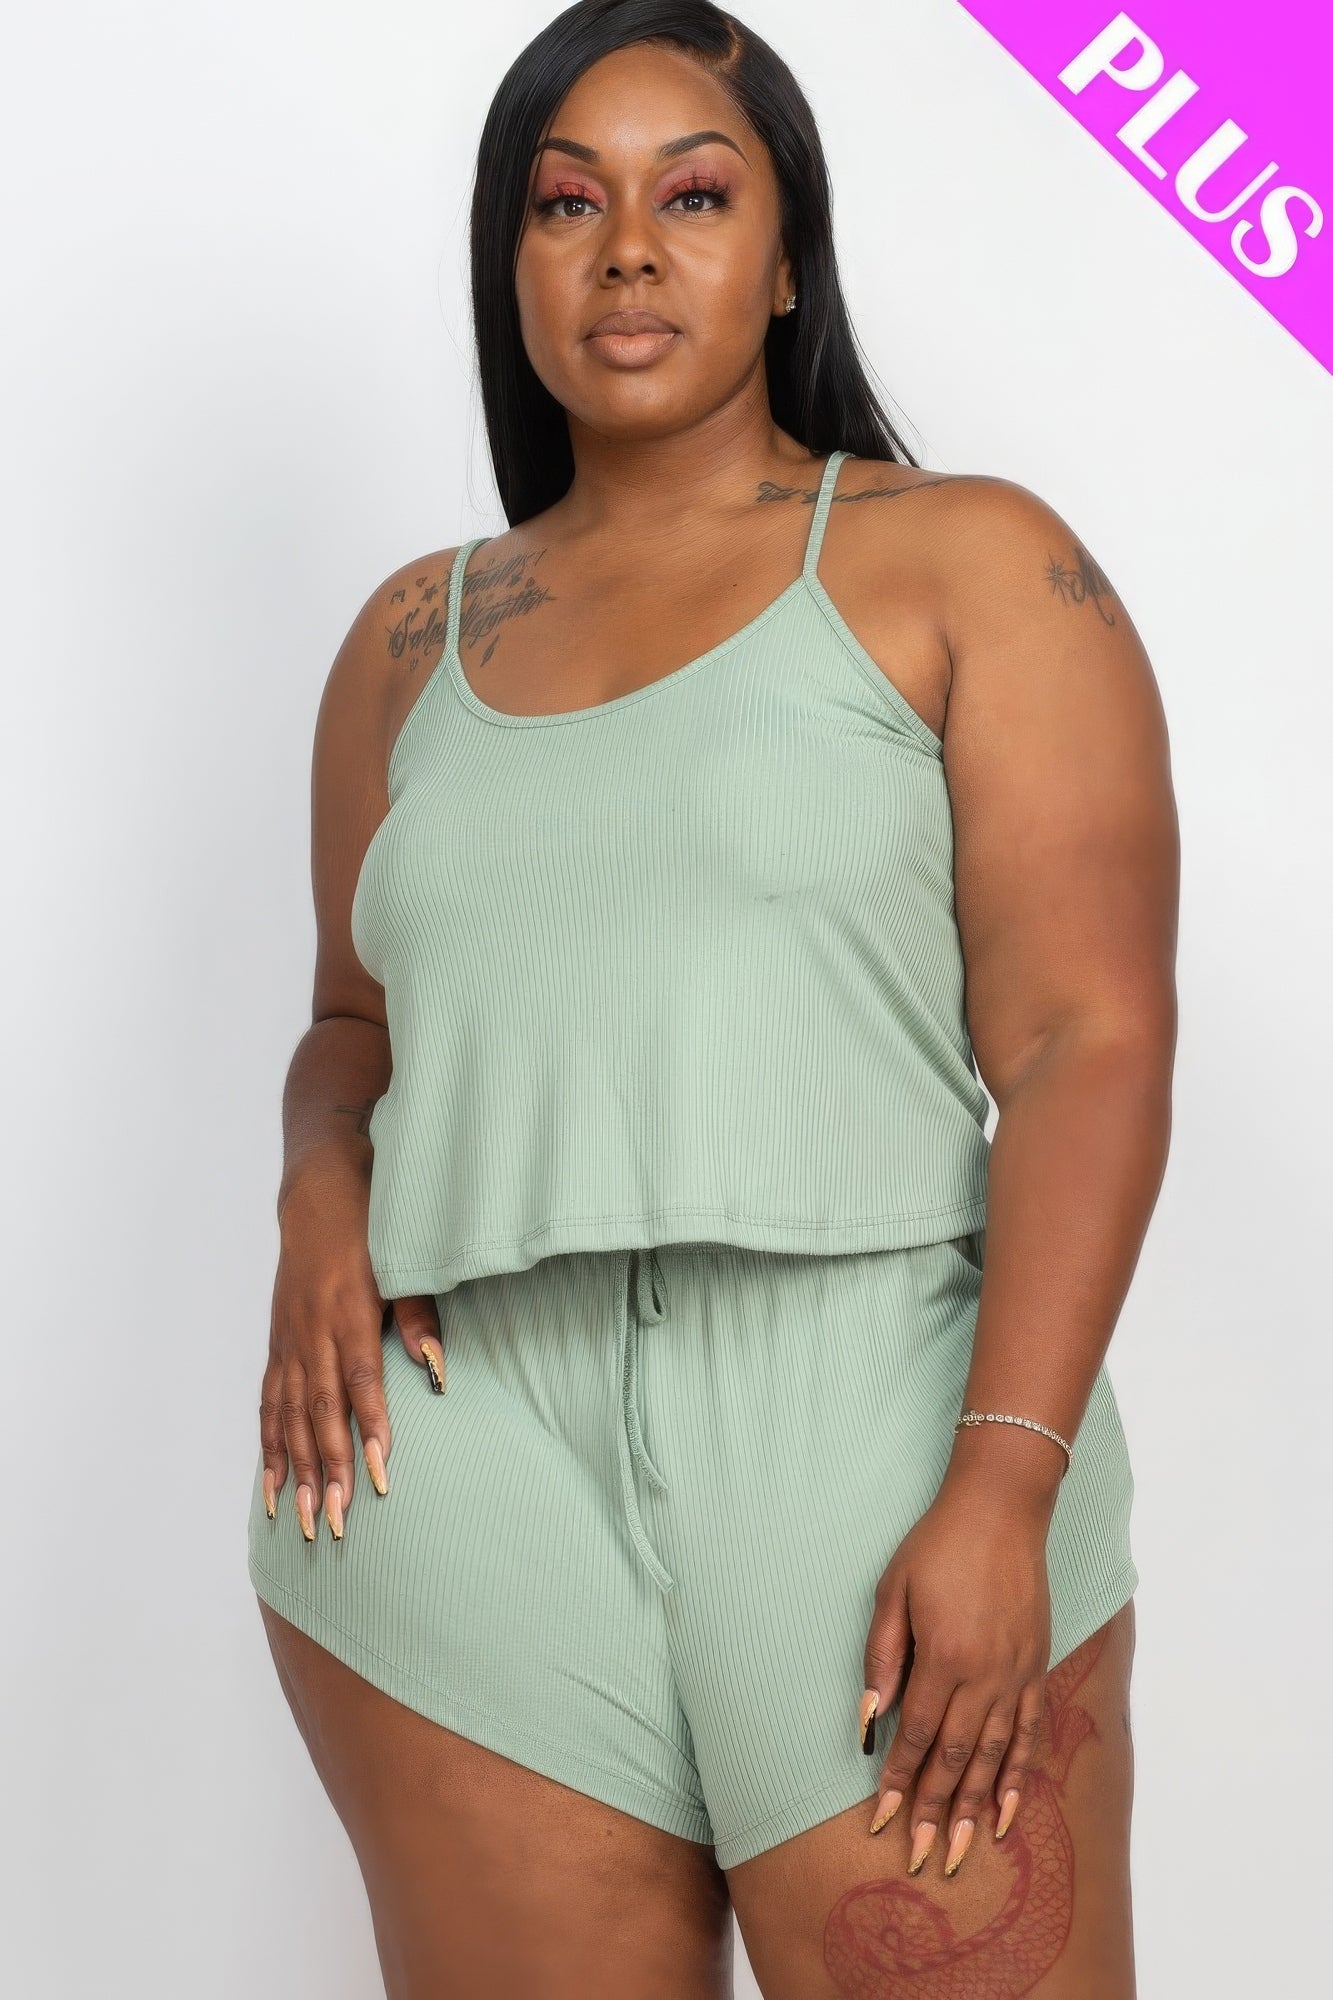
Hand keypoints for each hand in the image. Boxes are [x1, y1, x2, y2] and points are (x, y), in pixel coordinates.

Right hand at [257, 1166, 445, 1539]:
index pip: (361, 1382)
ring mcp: (290, 1341)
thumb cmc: (372, 1229)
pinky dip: (269, 1447)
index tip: (378, 1475)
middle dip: (329, 1469)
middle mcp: (313, 1332)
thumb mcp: (402, 1262)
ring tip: (303, 1519)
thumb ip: (418, 1315)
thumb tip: (437, 1368)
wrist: (319, 1195)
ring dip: (296, 1471)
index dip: (368, 1428)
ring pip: (288, 1416)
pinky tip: (273, 1486)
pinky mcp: (277, 1346)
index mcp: (348, 1312)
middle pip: (320, 1411)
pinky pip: (268, 1405)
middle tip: (335, 1521)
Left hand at [861, 1469, 1052, 1877]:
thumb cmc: (936, 1545)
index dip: (899, 1782)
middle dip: (936, 1812)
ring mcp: (1017, 1674)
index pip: (918, 1736)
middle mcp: (986, 1675)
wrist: (1001, 1509)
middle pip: (957, 1758)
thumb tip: (871, 1719)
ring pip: (995, 1757)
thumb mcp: (892, 1591)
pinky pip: (1029, 1734)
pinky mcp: (1036, 1667)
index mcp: (945, 1657)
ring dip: (975, 1808)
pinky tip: (1006, 1811)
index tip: (883, 1821)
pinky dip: (1018, 1776)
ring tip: (962, 1853)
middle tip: (922, 1858)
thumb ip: (882, 1657)